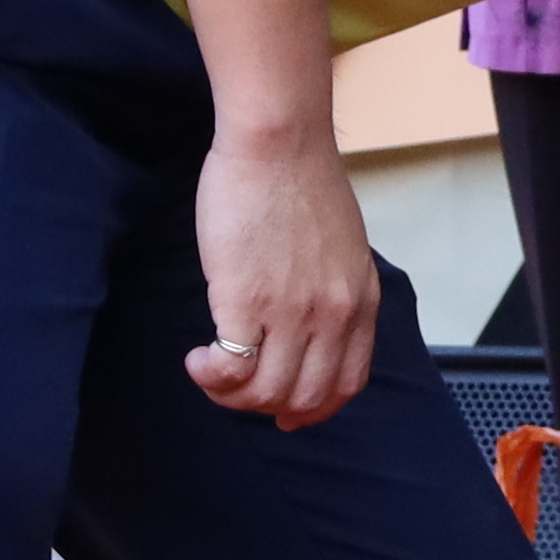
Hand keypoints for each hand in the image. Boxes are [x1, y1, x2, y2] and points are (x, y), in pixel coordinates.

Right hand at [186, 128, 382, 427]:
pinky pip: (230, 369)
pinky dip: (209, 376)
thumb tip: (312, 329)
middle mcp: (335, 313)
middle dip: (265, 405)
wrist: (278, 146)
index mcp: (362, 300)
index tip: (284, 413)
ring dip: (229, 394)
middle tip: (234, 386)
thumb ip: (333, 291)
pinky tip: (198, 357)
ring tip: (210, 368)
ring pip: (265, 392)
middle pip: (305, 397)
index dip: (314, 409)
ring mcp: (293, 310)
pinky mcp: (246, 300)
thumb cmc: (300, 188)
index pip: (348, 382)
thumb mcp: (342, 249)